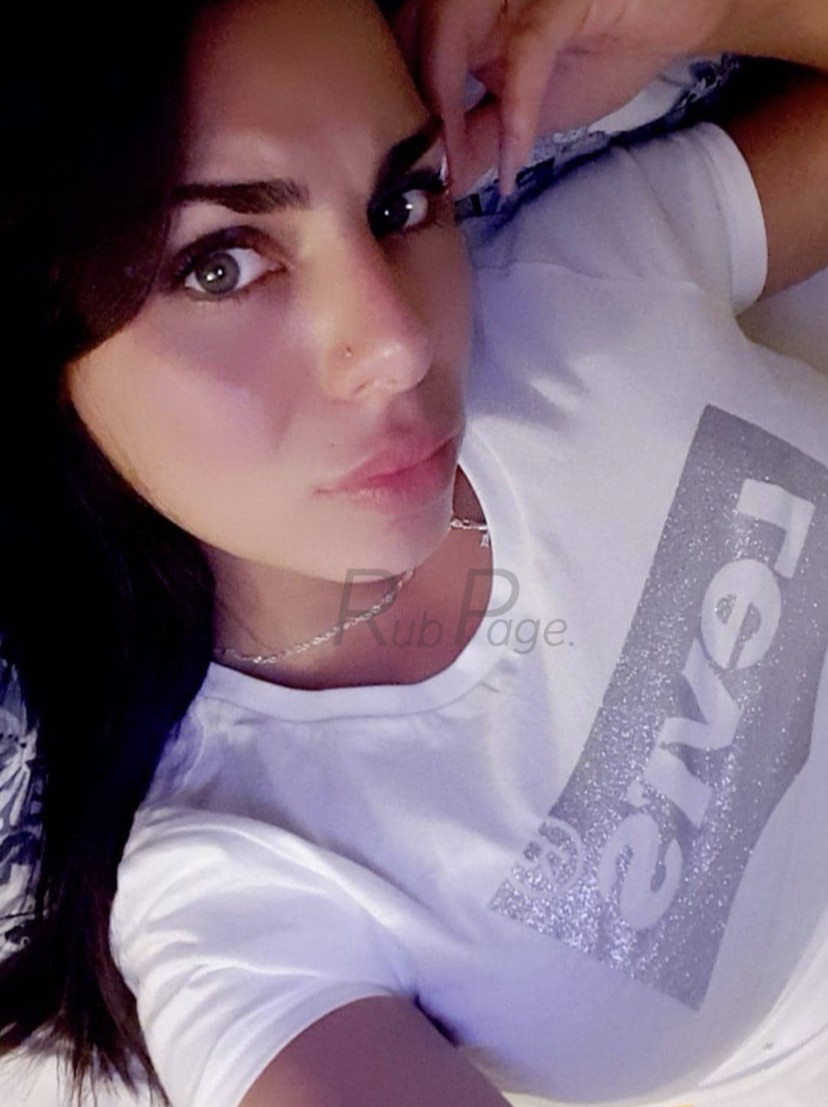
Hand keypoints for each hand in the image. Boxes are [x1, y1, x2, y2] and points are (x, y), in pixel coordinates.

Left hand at [392, 0, 734, 193]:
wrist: (678, 20)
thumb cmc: (602, 51)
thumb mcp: (529, 109)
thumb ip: (484, 134)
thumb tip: (448, 179)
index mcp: (466, 10)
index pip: (409, 47)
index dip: (402, 107)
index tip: (413, 174)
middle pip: (417, 31)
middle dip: (413, 107)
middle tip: (426, 176)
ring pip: (452, 24)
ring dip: (444, 102)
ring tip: (455, 165)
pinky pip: (524, 49)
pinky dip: (516, 111)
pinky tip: (516, 160)